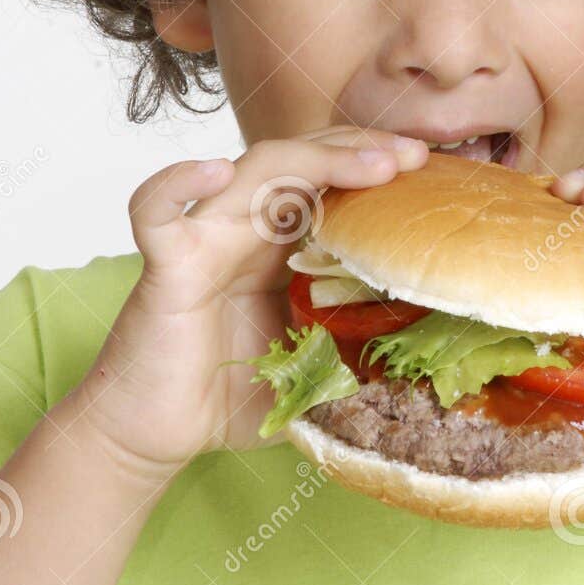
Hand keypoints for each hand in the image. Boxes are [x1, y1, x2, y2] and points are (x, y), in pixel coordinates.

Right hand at [66, 127, 429, 476]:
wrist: (155, 436)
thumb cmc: (226, 398)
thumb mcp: (311, 372)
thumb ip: (355, 357)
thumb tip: (427, 371)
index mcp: (280, 247)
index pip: (329, 181)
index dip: (374, 167)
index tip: (428, 170)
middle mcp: (244, 229)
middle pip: (301, 160)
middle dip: (359, 148)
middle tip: (413, 155)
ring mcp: (204, 239)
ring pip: (252, 171)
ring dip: (314, 157)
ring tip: (372, 163)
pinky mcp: (166, 265)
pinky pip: (156, 210)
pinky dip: (178, 182)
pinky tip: (213, 169)